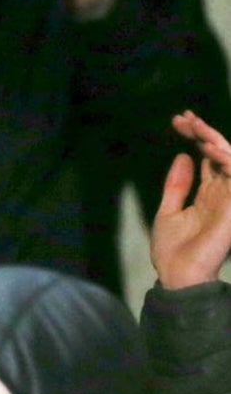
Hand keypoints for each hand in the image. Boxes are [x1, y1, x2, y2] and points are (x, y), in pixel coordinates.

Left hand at [151, 111, 230, 289]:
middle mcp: (224, 195)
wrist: (176, 276)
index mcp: (210, 196)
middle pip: (221, 155)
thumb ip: (178, 185)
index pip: (209, 159)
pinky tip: (206, 147)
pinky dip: (224, 159)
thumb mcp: (170, 210)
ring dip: (214, 140)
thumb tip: (183, 156)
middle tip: (183, 117)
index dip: (196, 138)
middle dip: (204, 132)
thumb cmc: (172, 250)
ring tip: (194, 126)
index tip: (178, 121)